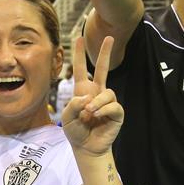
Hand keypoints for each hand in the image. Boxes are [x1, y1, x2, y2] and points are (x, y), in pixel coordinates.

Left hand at [63, 35, 122, 155]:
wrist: (87, 147)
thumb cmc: (76, 131)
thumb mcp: (67, 118)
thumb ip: (73, 105)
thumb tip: (88, 96)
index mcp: (83, 91)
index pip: (80, 69)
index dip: (79, 54)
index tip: (79, 38)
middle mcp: (97, 92)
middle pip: (102, 68)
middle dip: (105, 53)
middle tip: (109, 37)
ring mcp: (108, 101)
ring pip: (107, 92)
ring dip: (96, 103)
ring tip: (89, 114)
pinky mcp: (116, 112)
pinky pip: (113, 105)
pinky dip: (103, 110)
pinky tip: (97, 117)